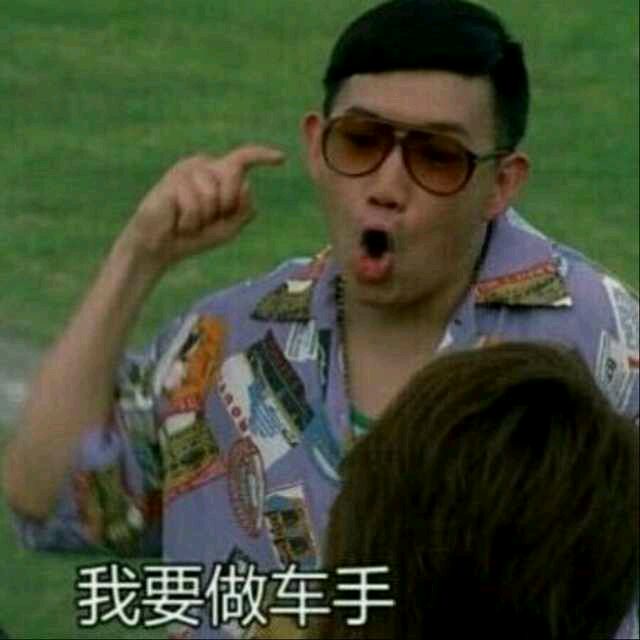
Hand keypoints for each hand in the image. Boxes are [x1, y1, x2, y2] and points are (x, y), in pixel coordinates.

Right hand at [121, 145, 284, 269]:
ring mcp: (188, 170)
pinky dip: (190, 221)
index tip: (281, 159)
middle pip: (234, 177)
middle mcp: (204, 165)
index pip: (243, 159)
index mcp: (219, 173)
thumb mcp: (229, 227)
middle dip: (226, 205)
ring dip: (204, 218)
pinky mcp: (173, 180)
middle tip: (206, 220)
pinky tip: (178, 223)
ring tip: (189, 222)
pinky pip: (195, 205)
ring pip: (214, 195)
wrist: (161, 248)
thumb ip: (244, 210)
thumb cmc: (195, 236)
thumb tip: (247, 185)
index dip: (262, 156)